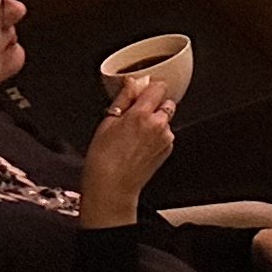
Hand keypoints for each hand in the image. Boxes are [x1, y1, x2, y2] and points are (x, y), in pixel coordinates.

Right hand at [77, 82, 178, 229]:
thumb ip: (124, 99)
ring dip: (155, 121)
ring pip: (166, 119)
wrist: (112, 188)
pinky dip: (156, 136)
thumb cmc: (103, 159)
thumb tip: (133, 82)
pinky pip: (165, 134)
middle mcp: (159, 124)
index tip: (140, 93)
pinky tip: (139, 146)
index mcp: (142, 114)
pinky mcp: (168, 148)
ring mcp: (166, 137)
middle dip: (153, 105)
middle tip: (133, 118)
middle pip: (165, 101)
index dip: (149, 88)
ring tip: (133, 137)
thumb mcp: (106, 123)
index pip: (158, 87)